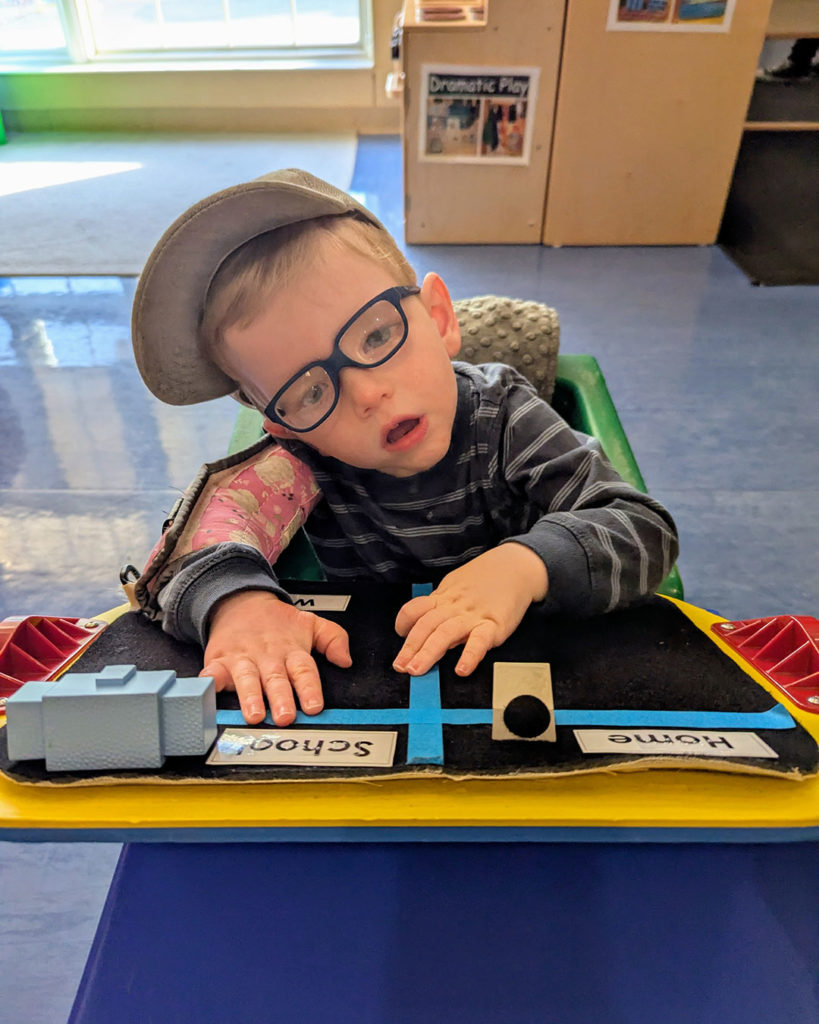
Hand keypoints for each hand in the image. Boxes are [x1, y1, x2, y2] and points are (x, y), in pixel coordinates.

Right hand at [201, 590, 350, 725]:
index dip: (309, 688)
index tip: (314, 706)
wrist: (239, 601)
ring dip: (250, 696)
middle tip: (286, 716)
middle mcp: (268, 656)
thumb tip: (346, 660)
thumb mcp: (310, 623)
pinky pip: (213, 672)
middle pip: (276, 678)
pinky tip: (210, 691)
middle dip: (281, 698)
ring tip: (255, 714)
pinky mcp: (219, 660)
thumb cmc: (276, 622)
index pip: (304, 670)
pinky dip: (210, 681)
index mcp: (291, 650)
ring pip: (248, 678)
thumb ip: (333, 639)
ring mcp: (242, 658)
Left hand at [392, 544, 547, 676]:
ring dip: (428, 653)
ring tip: (416, 670)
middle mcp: (454, 607)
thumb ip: (442, 606)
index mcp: (444, 597)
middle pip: (426, 625)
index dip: (404, 622)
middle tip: (400, 666)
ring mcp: (473, 616)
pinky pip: (479, 641)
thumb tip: (428, 629)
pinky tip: (461, 669)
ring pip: (445, 634)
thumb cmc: (486, 579)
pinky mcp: (494, 625)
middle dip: (410, 647)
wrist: (517, 567)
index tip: (399, 635)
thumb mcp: (457, 585)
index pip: (416, 608)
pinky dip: (469, 656)